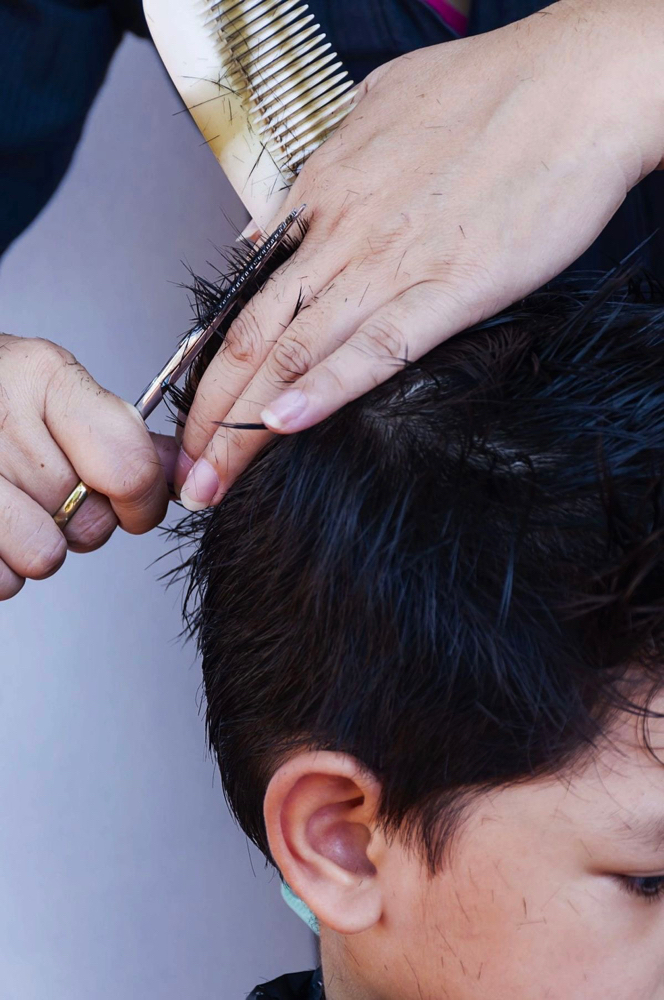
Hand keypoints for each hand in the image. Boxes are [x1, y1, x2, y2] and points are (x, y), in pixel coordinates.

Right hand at [0, 334, 176, 598]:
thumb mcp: (53, 389)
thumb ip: (120, 431)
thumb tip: (181, 469)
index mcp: (44, 377)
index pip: (131, 468)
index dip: (144, 502)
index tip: (137, 506)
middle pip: (91, 520)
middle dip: (81, 520)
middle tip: (49, 493)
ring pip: (44, 556)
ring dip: (36, 546)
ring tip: (14, 508)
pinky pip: (1, 580)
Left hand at [177, 0, 663, 509]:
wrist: (577, 84)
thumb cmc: (489, 92)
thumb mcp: (374, 112)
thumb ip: (316, 177)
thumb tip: (268, 227)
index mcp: (322, 196)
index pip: (244, 300)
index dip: (207, 368)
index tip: (192, 417)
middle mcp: (341, 235)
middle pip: (251, 340)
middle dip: (207, 417)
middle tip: (185, 473)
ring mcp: (391, 262)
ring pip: (293, 353)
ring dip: (243, 426)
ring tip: (214, 479)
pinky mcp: (452, 286)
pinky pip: (377, 346)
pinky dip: (326, 388)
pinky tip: (286, 424)